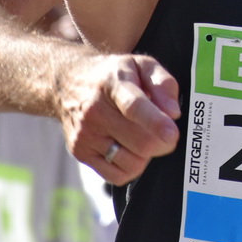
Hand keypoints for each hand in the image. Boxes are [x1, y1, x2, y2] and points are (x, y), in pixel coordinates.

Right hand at [55, 52, 180, 184]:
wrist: (69, 83)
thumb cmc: (113, 76)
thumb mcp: (142, 65)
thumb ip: (163, 83)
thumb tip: (173, 112)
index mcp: (113, 84)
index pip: (134, 106)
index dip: (155, 122)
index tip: (172, 133)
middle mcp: (95, 110)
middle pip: (140, 142)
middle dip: (163, 142)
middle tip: (166, 134)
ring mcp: (85, 134)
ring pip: (132, 163)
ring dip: (146, 155)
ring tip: (142, 137)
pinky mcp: (80, 152)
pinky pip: (117, 176)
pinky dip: (131, 167)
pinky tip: (129, 149)